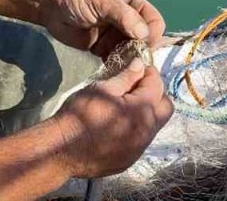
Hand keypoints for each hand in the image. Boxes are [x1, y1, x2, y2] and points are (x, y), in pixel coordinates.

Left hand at [42, 0, 165, 57]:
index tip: (142, 47)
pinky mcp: (102, 47)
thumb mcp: (103, 0)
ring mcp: (115, 35)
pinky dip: (115, 66)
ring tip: (120, 68)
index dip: (152, 35)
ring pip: (131, 52)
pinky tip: (111, 71)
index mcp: (133, 4)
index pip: (154, 22)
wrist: (49, 5)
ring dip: (128, 61)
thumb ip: (124, 16)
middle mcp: (128, 20)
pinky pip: (115, 59)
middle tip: (130, 63)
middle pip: (145, 40)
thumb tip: (144, 34)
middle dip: (140, 52)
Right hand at [49, 60, 174, 177]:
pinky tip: (115, 126)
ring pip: (154, 126)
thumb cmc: (80, 114)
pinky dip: (135, 129)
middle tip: (136, 87)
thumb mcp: (102, 89)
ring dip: (146, 113)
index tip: (138, 68)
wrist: (61, 150)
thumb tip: (140, 64)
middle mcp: (147, 132)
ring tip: (124, 106)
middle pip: (165, 108)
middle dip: (156, 94)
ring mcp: (139, 149)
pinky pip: (141, 141)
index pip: (158, 86)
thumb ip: (125, 77)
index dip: (149, 74)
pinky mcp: (129, 160)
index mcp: (142, 111)